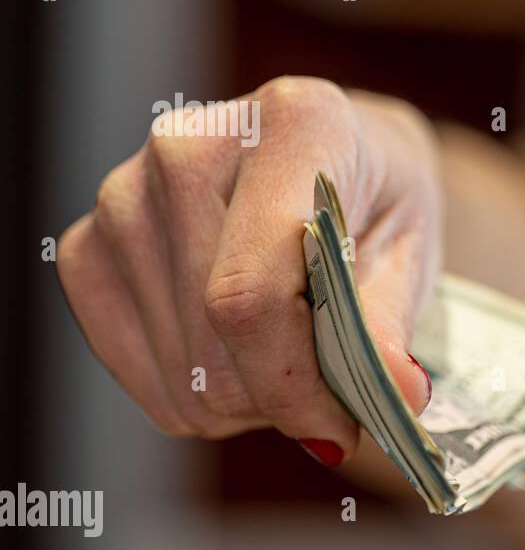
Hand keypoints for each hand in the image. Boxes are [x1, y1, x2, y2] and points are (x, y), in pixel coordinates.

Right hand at [57, 77, 439, 465]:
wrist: (334, 165)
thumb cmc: (375, 205)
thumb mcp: (411, 250)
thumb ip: (392, 322)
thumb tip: (398, 392)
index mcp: (294, 125)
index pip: (253, 287)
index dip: (293, 381)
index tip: (338, 425)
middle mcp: (188, 146)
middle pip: (214, 335)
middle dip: (283, 396)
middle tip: (330, 392)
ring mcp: (123, 193)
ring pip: (179, 369)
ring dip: (244, 398)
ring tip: (290, 356)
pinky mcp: (87, 245)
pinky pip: (135, 373)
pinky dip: (194, 395)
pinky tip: (238, 357)